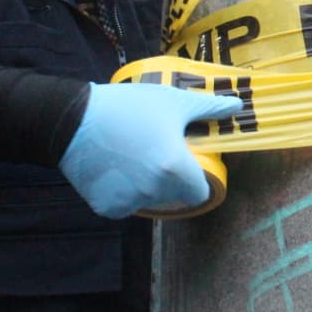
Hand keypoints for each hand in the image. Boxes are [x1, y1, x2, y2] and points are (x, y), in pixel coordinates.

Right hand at [59, 82, 241, 218]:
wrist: (73, 119)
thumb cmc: (130, 107)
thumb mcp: (174, 102)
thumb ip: (209, 109)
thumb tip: (238, 106)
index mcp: (175, 170)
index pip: (199, 192)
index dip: (195, 178)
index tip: (184, 162)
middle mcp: (155, 192)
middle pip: (174, 195)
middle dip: (169, 178)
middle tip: (153, 151)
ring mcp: (129, 203)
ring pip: (148, 200)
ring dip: (145, 185)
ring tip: (131, 155)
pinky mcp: (107, 208)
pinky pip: (124, 203)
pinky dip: (121, 191)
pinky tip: (113, 167)